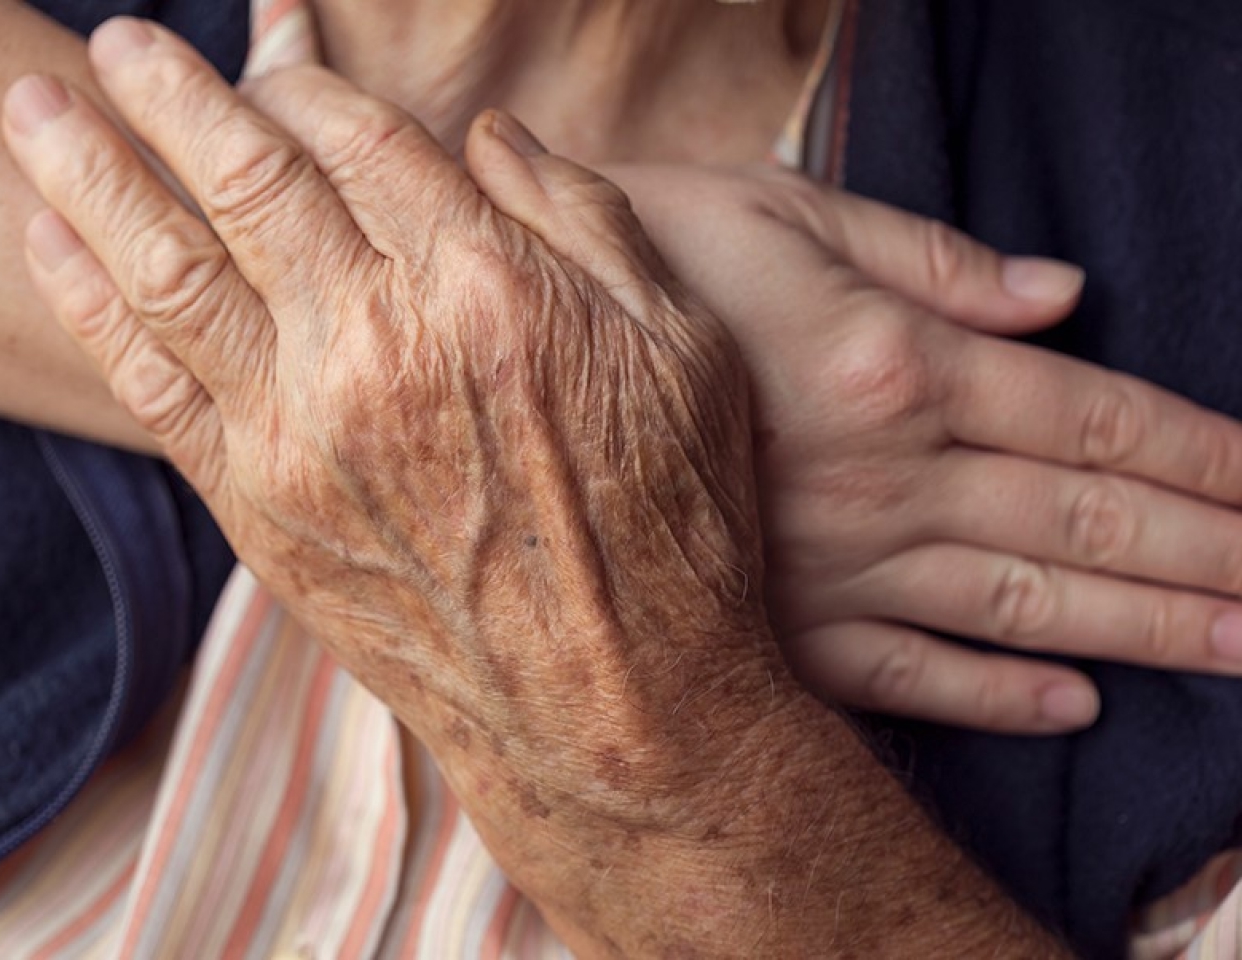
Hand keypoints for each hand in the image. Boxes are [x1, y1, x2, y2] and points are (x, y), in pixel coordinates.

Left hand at [0, 20, 832, 956]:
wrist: (614, 707)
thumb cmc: (670, 526)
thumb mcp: (683, 350)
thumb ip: (584, 219)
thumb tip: (493, 135)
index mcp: (489, 289)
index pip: (359, 140)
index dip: (306, 76)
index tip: (276, 45)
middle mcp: (379, 347)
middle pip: (245, 180)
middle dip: (173, 94)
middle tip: (124, 42)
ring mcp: (304, 433)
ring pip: (166, 268)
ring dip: (88, 173)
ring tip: (34, 104)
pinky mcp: (261, 511)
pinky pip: (150, 382)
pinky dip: (90, 301)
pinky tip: (52, 241)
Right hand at [612, 163, 1241, 733]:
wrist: (502, 353)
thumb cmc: (645, 253)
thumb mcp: (778, 210)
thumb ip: (927, 258)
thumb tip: (1061, 298)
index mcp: (890, 362)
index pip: (1088, 414)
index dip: (1202, 453)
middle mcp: (877, 475)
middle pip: (1080, 519)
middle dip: (1205, 553)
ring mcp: (827, 562)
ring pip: (1015, 602)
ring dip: (1137, 629)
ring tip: (1235, 650)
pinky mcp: (772, 620)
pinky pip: (904, 673)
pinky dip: (994, 692)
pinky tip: (1073, 703)